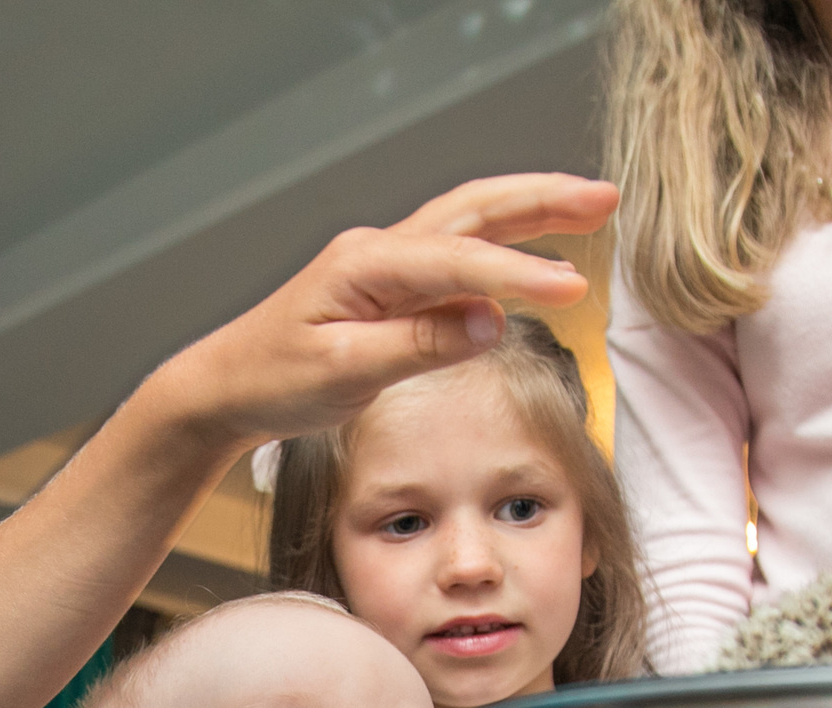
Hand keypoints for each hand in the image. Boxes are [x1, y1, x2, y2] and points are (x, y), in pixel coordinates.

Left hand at [158, 174, 618, 449]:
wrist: (226, 385)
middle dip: (544, 201)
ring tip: (589, 209)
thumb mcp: (341, 373)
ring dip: (531, 213)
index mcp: (366, 267)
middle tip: (605, 199)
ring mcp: (385, 265)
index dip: (520, 275)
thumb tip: (489, 321)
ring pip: (470, 224)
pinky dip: (502, 246)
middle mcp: (379, 252)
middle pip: (474, 212)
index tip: (574, 288)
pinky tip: (532, 258)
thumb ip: (417, 345)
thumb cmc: (272, 380)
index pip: (459, 263)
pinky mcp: (389, 286)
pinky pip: (456, 255)